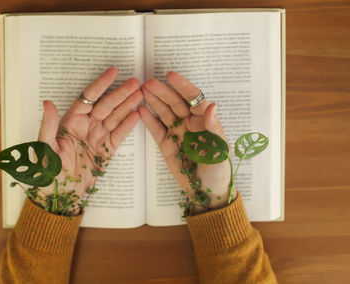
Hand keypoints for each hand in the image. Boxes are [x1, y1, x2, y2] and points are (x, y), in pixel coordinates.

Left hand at [37, 67, 142, 211]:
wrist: (60, 195)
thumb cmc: (49, 172)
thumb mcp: (45, 148)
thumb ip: (48, 126)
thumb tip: (47, 103)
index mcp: (71, 122)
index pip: (88, 98)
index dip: (101, 85)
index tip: (113, 72)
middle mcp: (86, 126)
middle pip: (106, 106)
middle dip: (121, 93)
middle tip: (136, 82)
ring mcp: (98, 137)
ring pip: (115, 117)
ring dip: (128, 105)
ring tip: (141, 94)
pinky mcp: (107, 150)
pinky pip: (119, 135)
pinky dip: (128, 125)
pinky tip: (138, 114)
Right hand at [139, 71, 235, 210]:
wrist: (206, 192)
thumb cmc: (218, 171)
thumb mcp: (220, 150)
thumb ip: (213, 127)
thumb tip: (211, 105)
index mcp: (205, 121)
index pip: (194, 98)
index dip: (183, 87)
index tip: (171, 76)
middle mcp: (190, 123)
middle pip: (175, 103)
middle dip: (163, 92)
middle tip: (149, 83)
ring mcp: (176, 132)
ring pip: (164, 112)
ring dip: (154, 101)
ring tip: (142, 91)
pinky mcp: (165, 144)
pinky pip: (156, 129)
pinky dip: (148, 120)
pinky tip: (140, 110)